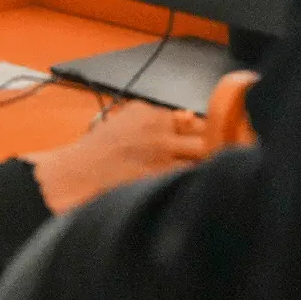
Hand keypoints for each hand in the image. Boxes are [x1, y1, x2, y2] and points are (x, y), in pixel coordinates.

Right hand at [25, 103, 207, 214]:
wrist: (76, 175)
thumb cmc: (97, 152)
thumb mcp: (125, 121)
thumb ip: (157, 119)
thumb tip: (189, 118)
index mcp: (150, 112)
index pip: (195, 120)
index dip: (210, 133)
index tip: (218, 140)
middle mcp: (159, 129)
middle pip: (207, 135)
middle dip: (218, 148)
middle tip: (224, 159)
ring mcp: (161, 154)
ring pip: (204, 156)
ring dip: (211, 165)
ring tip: (216, 174)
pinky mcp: (160, 176)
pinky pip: (190, 176)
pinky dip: (198, 180)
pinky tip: (200, 187)